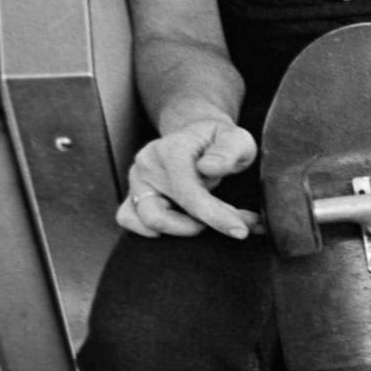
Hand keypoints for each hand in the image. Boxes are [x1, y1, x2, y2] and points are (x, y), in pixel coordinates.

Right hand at [116, 118, 260, 239]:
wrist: (199, 138)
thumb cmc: (218, 141)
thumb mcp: (235, 138)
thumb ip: (228, 150)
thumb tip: (210, 168)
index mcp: (170, 151)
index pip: (187, 193)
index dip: (215, 217)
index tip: (240, 231)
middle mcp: (146, 166)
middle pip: (162, 215)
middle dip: (202, 225)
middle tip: (233, 221)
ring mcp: (137, 182)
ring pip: (146, 222)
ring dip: (181, 231)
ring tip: (208, 222)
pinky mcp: (134, 196)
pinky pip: (131, 220)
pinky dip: (160, 232)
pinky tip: (188, 226)